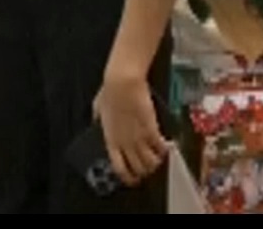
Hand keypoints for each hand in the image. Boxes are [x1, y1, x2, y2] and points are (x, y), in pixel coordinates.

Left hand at [93, 71, 169, 185]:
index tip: (132, 179)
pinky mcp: (151, 130)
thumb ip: (100, 119)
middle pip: (137, 168)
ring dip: (156, 163)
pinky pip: (160, 148)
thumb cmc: (109, 92)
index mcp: (110, 139)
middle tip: (148, 170)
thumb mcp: (98, 108)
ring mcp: (138, 137)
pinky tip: (166, 148)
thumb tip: (97, 122)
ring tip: (158, 160)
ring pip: (151, 162)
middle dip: (144, 172)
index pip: (118, 166)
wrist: (122, 83)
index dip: (127, 176)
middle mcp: (124, 142)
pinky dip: (164, 151)